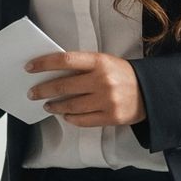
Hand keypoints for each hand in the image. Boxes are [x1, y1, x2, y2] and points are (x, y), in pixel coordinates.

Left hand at [25, 51, 143, 128]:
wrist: (150, 91)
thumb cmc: (122, 74)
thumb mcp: (105, 62)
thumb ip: (83, 66)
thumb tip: (53, 73)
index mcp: (100, 61)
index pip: (66, 60)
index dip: (45, 63)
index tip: (30, 67)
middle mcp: (102, 80)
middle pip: (64, 85)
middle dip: (43, 90)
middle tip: (32, 93)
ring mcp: (107, 100)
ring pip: (71, 105)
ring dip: (55, 106)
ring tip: (47, 105)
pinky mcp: (110, 117)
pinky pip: (83, 120)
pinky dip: (70, 118)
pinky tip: (65, 115)